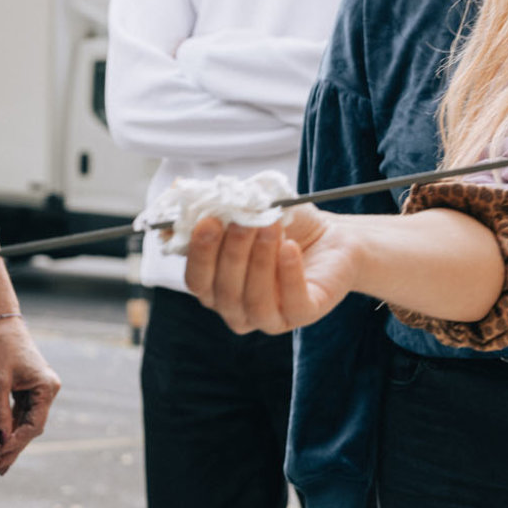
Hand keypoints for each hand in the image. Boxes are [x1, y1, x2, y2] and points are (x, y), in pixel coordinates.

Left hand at [0, 317, 59, 474]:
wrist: (3, 325)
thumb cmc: (1, 349)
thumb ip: (0, 412)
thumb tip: (1, 440)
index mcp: (47, 388)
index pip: (34, 424)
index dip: (17, 442)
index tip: (0, 455)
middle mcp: (49, 390)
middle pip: (33, 426)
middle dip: (16, 446)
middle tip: (0, 469)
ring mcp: (41, 390)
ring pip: (28, 422)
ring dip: (13, 439)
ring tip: (0, 462)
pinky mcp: (31, 389)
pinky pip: (23, 413)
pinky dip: (12, 426)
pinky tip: (3, 441)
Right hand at [184, 205, 354, 334]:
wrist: (333, 236)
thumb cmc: (284, 223)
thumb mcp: (249, 205)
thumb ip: (213, 202)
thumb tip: (174, 190)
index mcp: (217, 286)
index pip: (197, 280)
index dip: (199, 254)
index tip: (208, 220)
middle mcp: (238, 308)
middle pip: (223, 292)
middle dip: (231, 254)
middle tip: (244, 221)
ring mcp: (269, 317)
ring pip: (253, 301)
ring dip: (259, 261)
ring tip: (271, 227)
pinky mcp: (302, 315)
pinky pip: (291, 304)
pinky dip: (288, 275)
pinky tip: (290, 248)